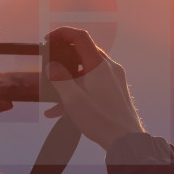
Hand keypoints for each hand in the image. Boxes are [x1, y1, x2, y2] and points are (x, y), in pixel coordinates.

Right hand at [42, 26, 144, 149]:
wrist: (126, 140)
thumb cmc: (100, 119)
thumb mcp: (73, 99)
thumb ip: (59, 78)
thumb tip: (51, 65)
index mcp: (99, 65)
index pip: (80, 37)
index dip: (62, 33)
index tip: (48, 39)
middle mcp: (109, 68)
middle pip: (83, 52)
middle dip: (63, 59)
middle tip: (49, 67)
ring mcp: (114, 79)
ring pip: (86, 72)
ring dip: (69, 82)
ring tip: (52, 100)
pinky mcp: (115, 90)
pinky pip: (93, 84)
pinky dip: (79, 91)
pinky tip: (61, 111)